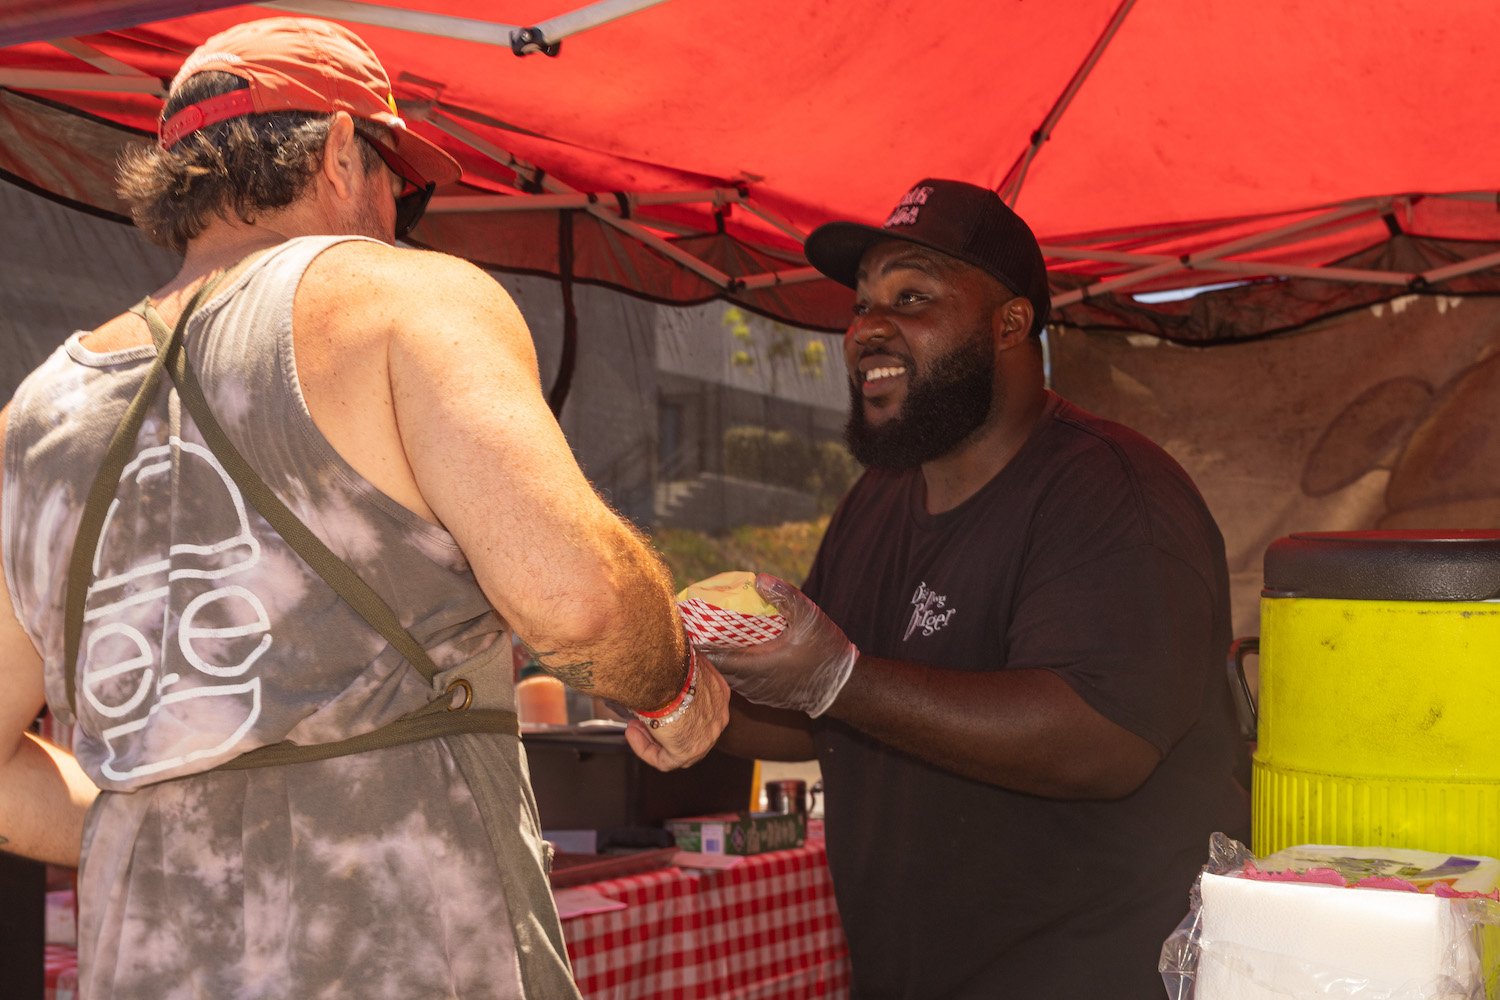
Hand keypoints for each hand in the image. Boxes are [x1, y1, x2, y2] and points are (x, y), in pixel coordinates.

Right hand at [624, 653, 729, 770]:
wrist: (666, 672)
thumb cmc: (669, 661)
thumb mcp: (676, 662)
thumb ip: (673, 671)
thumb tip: (657, 664)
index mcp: (719, 692)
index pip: (700, 706)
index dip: (676, 706)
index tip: (656, 699)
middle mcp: (718, 716)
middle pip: (690, 727)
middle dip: (665, 723)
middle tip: (643, 715)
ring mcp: (706, 738)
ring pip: (678, 746)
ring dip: (653, 736)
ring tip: (633, 724)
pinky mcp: (688, 752)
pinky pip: (665, 760)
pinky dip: (645, 748)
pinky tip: (631, 732)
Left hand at [704, 574, 856, 716]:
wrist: (844, 688)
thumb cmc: (826, 652)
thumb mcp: (810, 617)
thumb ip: (785, 596)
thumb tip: (759, 578)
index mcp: (756, 666)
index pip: (713, 656)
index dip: (698, 640)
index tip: (688, 623)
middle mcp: (752, 684)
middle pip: (716, 667)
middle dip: (706, 646)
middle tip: (698, 624)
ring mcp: (758, 694)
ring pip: (728, 676)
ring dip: (720, 658)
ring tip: (712, 635)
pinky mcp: (767, 697)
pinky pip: (741, 682)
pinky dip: (734, 667)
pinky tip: (737, 652)